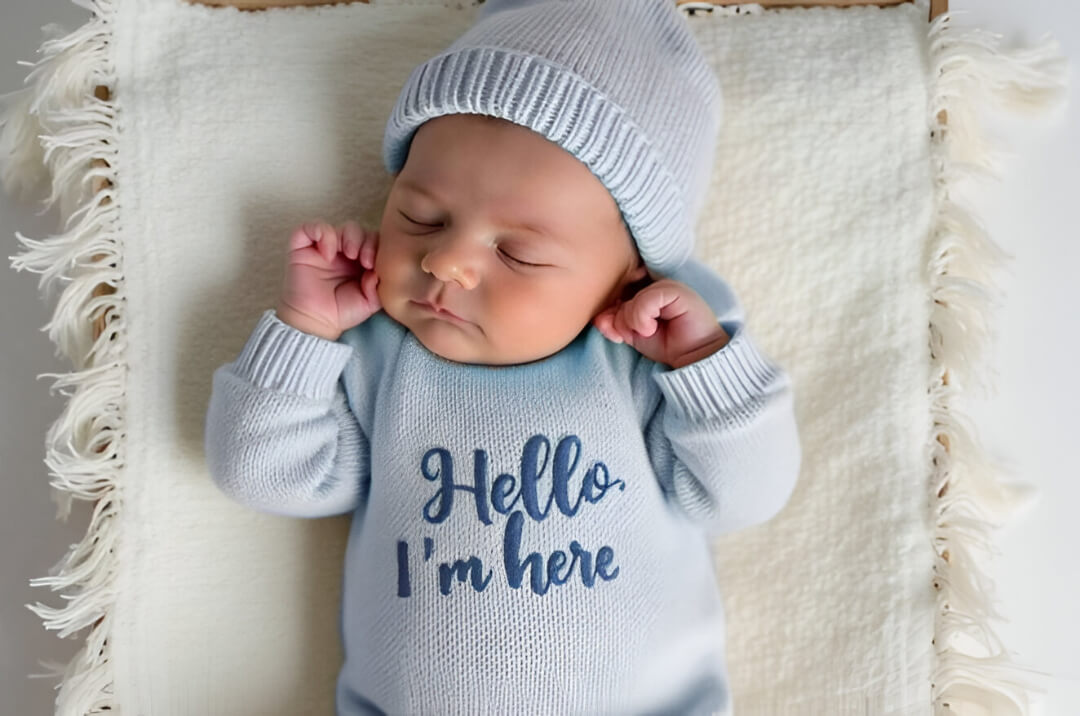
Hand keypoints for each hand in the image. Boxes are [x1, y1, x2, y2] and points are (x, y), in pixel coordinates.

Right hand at [275, 219, 380, 340]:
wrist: (315, 321)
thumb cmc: (341, 312)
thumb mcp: (369, 303)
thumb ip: (379, 287)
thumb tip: (378, 270)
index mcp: (361, 261)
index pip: (374, 242)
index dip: (378, 247)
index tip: (373, 265)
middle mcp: (343, 251)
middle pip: (360, 231)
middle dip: (365, 241)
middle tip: (363, 260)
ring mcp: (324, 247)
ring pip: (341, 226)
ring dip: (349, 237)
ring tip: (349, 255)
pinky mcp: (303, 246)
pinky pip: (311, 228)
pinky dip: (323, 234)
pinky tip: (327, 254)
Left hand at [592, 279, 728, 368]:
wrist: (694, 356)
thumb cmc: (666, 343)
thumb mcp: (632, 333)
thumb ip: (614, 322)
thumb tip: (598, 317)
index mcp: (640, 288)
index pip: (613, 291)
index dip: (609, 313)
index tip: (616, 334)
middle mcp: (651, 282)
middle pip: (619, 296)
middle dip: (619, 321)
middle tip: (631, 335)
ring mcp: (664, 284)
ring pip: (631, 300)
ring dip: (632, 323)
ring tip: (648, 332)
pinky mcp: (675, 290)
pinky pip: (646, 300)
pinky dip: (642, 319)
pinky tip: (652, 329)